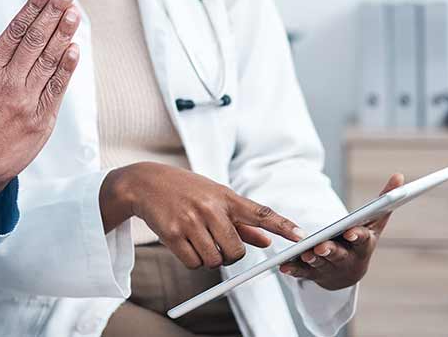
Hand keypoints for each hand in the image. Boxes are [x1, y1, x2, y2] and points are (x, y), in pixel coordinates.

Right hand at [0, 0, 79, 195]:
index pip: (15, 30)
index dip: (33, 8)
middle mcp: (9, 82)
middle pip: (36, 40)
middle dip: (53, 12)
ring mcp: (26, 101)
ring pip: (49, 61)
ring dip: (64, 34)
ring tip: (75, 12)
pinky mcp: (40, 121)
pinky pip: (56, 90)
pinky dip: (66, 69)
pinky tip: (75, 49)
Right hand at [100, 162, 301, 268]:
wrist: (145, 183)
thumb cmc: (186, 190)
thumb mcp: (216, 197)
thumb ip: (242, 222)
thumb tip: (266, 241)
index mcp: (226, 197)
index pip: (260, 213)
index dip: (283, 225)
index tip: (302, 236)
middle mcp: (210, 208)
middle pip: (236, 251)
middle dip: (231, 256)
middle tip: (221, 247)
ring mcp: (191, 221)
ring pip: (214, 260)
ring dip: (209, 258)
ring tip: (198, 240)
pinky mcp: (172, 234)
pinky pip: (193, 263)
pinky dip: (192, 261)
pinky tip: (185, 244)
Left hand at [278, 173, 403, 289]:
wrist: (349, 272)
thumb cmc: (363, 239)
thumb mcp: (375, 222)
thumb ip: (385, 200)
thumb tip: (399, 175)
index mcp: (363, 245)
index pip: (362, 240)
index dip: (357, 236)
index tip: (350, 232)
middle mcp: (347, 259)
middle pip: (339, 254)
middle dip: (331, 250)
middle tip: (322, 246)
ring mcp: (330, 267)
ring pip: (320, 264)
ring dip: (312, 259)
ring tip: (304, 253)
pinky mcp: (313, 273)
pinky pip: (302, 272)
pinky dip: (293, 269)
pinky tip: (284, 266)